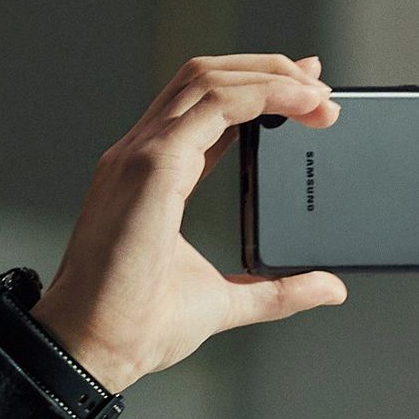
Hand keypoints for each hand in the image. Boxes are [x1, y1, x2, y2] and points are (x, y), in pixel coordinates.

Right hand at [29, 53, 347, 392]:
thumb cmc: (135, 325)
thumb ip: (277, 291)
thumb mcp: (225, 301)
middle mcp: (142, 153)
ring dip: (270, 77)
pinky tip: (296, 105)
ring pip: (208, 79)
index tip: (306, 88)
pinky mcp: (151, 167)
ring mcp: (142, 155)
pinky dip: (260, 96)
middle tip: (320, 83)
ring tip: (317, 94)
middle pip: (206, 77)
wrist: (89, 348)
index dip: (256, 87)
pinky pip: (212, 107)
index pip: (206, 107)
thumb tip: (329, 287)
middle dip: (268, 69)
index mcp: (153, 174)